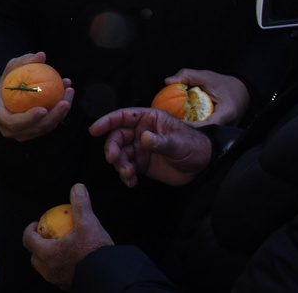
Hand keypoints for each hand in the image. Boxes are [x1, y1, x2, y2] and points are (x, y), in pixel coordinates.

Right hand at [0, 52, 73, 141]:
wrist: (8, 93)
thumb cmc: (9, 79)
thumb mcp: (12, 67)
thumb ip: (24, 61)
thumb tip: (41, 55)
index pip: (14, 122)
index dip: (29, 119)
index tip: (43, 109)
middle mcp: (10, 129)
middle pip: (34, 129)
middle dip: (53, 118)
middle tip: (64, 102)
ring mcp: (23, 133)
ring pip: (45, 129)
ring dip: (61, 114)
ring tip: (69, 93)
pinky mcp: (35, 132)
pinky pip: (50, 125)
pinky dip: (61, 112)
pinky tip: (68, 94)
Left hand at [22, 184, 112, 289]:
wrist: (110, 276)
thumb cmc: (95, 250)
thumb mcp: (88, 223)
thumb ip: (80, 204)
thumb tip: (77, 187)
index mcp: (48, 254)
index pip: (28, 240)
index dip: (29, 230)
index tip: (37, 224)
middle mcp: (49, 270)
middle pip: (34, 257)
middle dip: (37, 246)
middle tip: (47, 236)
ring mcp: (58, 280)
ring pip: (45, 269)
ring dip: (48, 258)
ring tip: (59, 248)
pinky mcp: (68, 286)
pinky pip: (58, 276)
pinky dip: (59, 267)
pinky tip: (71, 260)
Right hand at [89, 107, 211, 186]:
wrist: (203, 166)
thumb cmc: (193, 145)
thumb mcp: (178, 142)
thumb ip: (160, 141)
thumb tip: (143, 138)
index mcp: (148, 119)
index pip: (123, 117)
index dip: (107, 121)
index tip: (94, 129)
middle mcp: (140, 132)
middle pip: (117, 137)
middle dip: (112, 148)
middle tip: (114, 159)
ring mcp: (140, 149)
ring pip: (120, 154)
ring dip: (119, 164)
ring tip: (128, 174)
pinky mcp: (142, 164)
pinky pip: (128, 168)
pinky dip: (126, 176)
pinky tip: (132, 182)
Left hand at [164, 69, 250, 125]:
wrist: (242, 89)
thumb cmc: (224, 83)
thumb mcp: (206, 76)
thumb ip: (187, 76)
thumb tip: (168, 81)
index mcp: (226, 113)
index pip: (206, 125)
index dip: (189, 126)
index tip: (175, 123)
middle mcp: (228, 125)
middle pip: (205, 133)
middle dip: (189, 131)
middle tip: (173, 126)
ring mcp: (226, 130)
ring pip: (206, 135)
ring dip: (193, 132)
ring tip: (177, 128)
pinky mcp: (222, 131)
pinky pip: (208, 133)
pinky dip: (197, 130)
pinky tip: (186, 126)